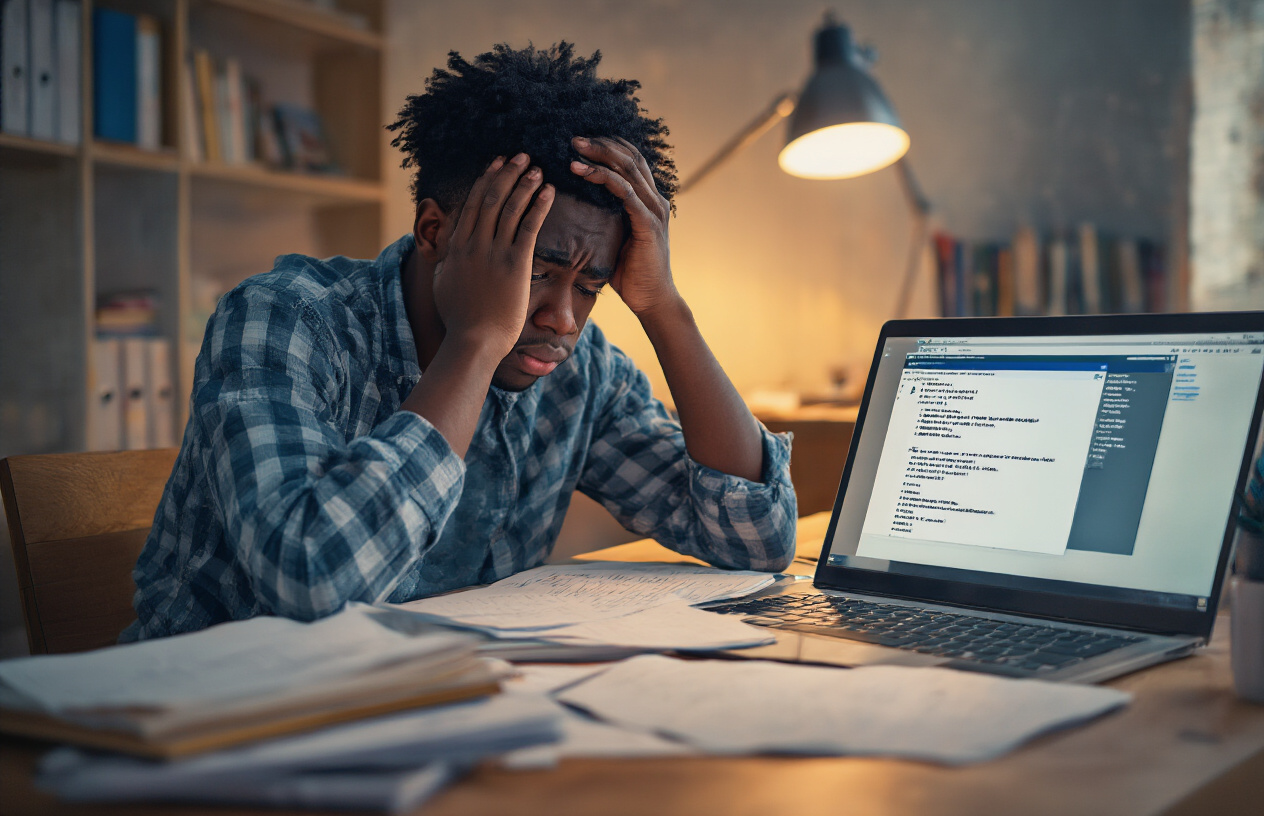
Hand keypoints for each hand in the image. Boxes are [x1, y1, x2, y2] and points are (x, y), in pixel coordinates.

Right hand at [434, 153, 553, 358]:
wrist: (473, 341)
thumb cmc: (460, 319)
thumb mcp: (443, 282)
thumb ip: (446, 259)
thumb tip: (446, 245)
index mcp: (457, 247)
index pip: (471, 204)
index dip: (485, 181)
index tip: (495, 165)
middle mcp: (473, 244)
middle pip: (490, 199)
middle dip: (506, 174)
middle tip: (520, 156)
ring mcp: (494, 253)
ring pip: (509, 208)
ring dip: (524, 184)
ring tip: (537, 168)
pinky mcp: (515, 265)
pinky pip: (528, 227)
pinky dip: (539, 206)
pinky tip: (549, 191)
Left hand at [570, 136, 677, 317]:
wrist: (652, 300)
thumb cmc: (631, 274)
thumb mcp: (615, 239)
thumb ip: (605, 220)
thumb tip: (577, 209)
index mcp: (649, 200)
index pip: (632, 160)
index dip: (609, 145)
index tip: (582, 142)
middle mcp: (655, 200)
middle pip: (630, 157)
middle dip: (601, 144)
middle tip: (573, 138)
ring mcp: (654, 210)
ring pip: (627, 169)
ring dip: (599, 155)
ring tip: (574, 148)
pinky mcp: (647, 224)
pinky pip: (624, 192)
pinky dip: (602, 178)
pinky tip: (582, 172)